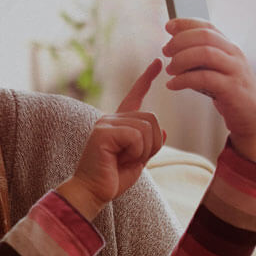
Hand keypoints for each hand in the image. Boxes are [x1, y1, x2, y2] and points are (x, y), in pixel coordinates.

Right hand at [58, 59, 164, 219]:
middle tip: (132, 159)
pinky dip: (135, 152)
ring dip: (144, 150)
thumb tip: (164, 131)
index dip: (146, 79)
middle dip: (152, 144)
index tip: (157, 62)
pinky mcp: (103, 132)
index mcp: (117, 123)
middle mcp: (109, 118)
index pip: (134, 96)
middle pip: (152, 118)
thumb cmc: (111, 179)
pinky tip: (118, 159)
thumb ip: (149, 145)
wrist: (92, 192)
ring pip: (147, 127)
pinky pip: (136, 136)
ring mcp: (105, 124)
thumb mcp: (138, 161)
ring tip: (124, 160)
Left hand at [163, 18, 255, 160]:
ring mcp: (234, 70)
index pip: (207, 26)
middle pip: (205, 36)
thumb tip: (172, 42)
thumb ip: (197, 55)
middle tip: (166, 51)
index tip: (168, 26)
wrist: (249, 114)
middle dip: (180, 41)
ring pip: (205, 54)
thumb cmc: (227, 90)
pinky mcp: (231, 88)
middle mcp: (233, 55)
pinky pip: (204, 78)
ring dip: (181, 60)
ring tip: (170, 70)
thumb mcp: (212, 68)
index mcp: (228, 47)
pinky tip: (173, 84)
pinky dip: (183, 80)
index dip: (186, 23)